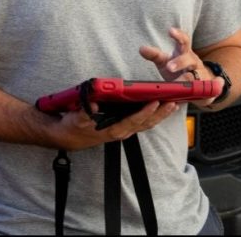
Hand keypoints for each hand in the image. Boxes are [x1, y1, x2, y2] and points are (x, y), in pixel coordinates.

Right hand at [51, 100, 179, 150]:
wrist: (68, 137)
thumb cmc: (74, 126)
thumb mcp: (76, 118)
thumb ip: (85, 112)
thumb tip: (93, 103)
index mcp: (113, 129)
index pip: (133, 120)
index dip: (145, 112)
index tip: (154, 103)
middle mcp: (121, 131)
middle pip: (145, 123)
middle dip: (160, 113)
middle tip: (173, 102)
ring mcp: (124, 129)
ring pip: (146, 124)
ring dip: (160, 115)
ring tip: (173, 104)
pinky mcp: (123, 126)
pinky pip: (142, 122)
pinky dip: (153, 115)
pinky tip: (160, 107)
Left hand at [139, 26, 223, 107]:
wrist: (200, 84)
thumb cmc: (179, 71)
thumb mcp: (165, 62)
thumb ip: (154, 55)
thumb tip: (141, 48)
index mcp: (184, 53)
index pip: (183, 41)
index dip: (178, 35)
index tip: (171, 31)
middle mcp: (194, 62)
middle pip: (189, 58)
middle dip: (180, 62)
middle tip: (169, 67)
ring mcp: (201, 75)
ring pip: (196, 75)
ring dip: (188, 79)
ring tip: (179, 83)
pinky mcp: (207, 88)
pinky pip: (208, 88)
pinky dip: (213, 86)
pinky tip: (216, 85)